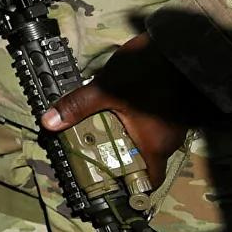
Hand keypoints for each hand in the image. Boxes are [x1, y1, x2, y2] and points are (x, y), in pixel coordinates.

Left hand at [43, 32, 212, 176]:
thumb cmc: (149, 72)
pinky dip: (134, 122)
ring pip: (146, 139)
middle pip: (143, 159)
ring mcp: (173, 123)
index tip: (108, 183)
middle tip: (92, 151)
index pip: (148, 182)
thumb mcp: (106, 89)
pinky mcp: (173, 107)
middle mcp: (167, 140)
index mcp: (154, 145)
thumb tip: (49, 122)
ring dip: (125, 137)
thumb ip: (78, 106)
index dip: (130, 187)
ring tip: (98, 130)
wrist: (182, 44)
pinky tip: (117, 111)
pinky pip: (152, 123)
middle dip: (118, 157)